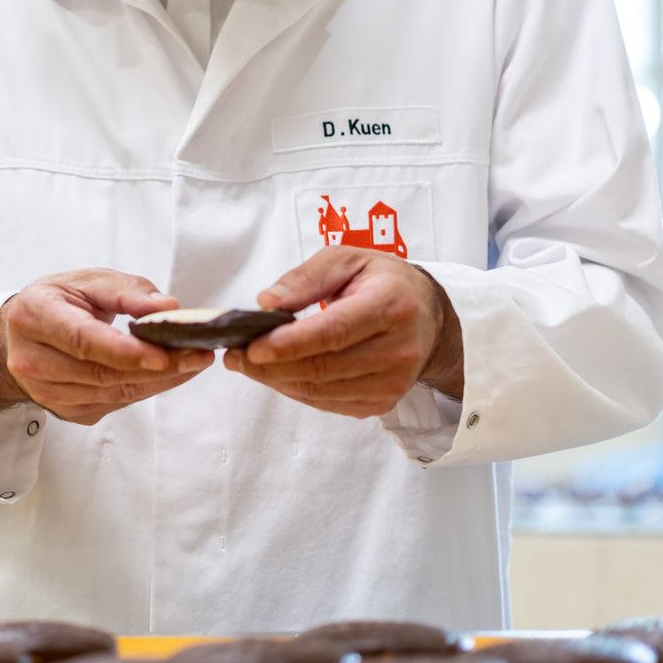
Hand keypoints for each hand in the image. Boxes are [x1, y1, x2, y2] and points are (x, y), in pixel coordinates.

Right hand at [0, 269, 213, 423]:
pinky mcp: (66, 411)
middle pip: (101, 372)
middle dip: (156, 367)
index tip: (163, 353)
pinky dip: (146, 389)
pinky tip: (169, 374)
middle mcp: (32, 360)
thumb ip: (128, 290)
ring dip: (158, 381)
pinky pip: (114, 403)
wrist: (20, 336)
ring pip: (111, 393)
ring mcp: (47, 392)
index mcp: (34, 317)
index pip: (82, 340)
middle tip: (197, 354)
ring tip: (192, 362)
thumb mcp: (88, 281)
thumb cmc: (58, 302)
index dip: (124, 351)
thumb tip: (167, 309)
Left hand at [225, 248, 463, 418]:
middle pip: (324, 367)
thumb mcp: (348, 259)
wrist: (428, 315)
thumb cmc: (382, 282)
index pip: (334, 331)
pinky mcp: (383, 402)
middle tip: (234, 354)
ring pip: (321, 391)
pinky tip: (277, 374)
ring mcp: (394, 382)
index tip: (251, 346)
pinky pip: (328, 403)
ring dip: (277, 380)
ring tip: (247, 363)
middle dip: (271, 365)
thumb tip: (266, 302)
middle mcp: (399, 349)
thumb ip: (307, 277)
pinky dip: (296, 390)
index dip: (290, 343)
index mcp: (392, 305)